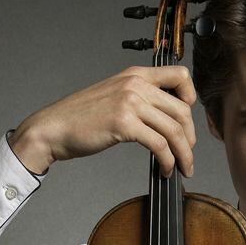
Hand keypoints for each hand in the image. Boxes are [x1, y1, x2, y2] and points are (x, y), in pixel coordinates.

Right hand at [8, 65, 196, 177]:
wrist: (54, 128)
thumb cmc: (81, 118)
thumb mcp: (114, 96)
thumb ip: (138, 99)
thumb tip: (164, 118)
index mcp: (135, 74)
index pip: (180, 76)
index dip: (191, 98)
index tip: (188, 120)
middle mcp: (135, 84)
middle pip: (182, 109)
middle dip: (191, 137)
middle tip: (188, 154)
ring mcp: (130, 102)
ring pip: (174, 130)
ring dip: (184, 154)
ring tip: (183, 168)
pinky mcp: (124, 124)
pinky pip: (160, 145)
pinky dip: (168, 161)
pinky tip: (165, 170)